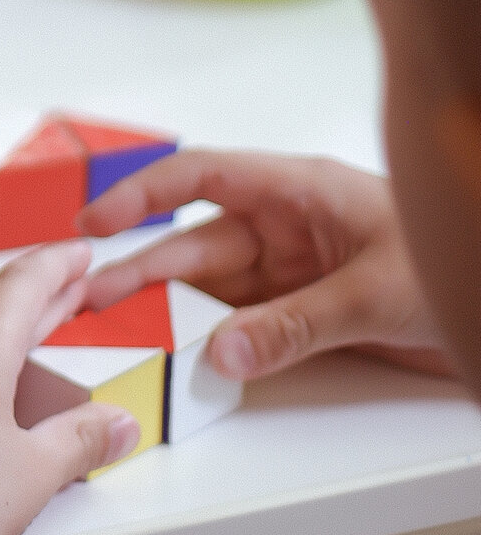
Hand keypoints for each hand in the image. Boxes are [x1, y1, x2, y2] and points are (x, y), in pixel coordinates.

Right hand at [79, 149, 445, 382]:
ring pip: (213, 289)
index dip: (142, 194)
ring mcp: (292, 271)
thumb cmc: (458, 260)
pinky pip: (244, 324)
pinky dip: (211, 342)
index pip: (202, 176)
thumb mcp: (377, 292)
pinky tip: (180, 359)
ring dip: (169, 310)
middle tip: (90, 303)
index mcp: (298, 191)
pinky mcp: (304, 313)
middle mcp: (286, 226)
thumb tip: (222, 352)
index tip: (95, 222)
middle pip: (196, 244)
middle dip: (142, 271)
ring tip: (119, 334)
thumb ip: (297, 325)